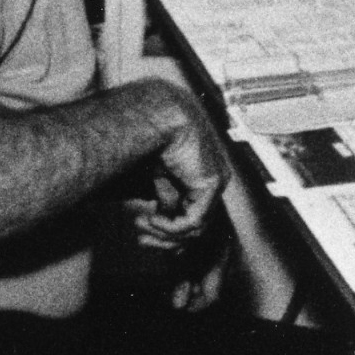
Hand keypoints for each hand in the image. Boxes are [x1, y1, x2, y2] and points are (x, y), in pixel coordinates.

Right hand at [125, 102, 226, 251]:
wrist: (156, 114)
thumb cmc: (150, 134)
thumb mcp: (155, 174)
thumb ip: (163, 195)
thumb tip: (159, 216)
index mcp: (197, 176)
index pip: (190, 213)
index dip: (168, 229)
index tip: (144, 234)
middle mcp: (209, 180)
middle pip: (194, 224)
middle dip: (166, 238)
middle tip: (142, 240)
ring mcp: (213, 183)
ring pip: (195, 227)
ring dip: (164, 232)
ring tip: (142, 224)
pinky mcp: (211, 184)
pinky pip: (194, 220)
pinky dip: (170, 227)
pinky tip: (152, 219)